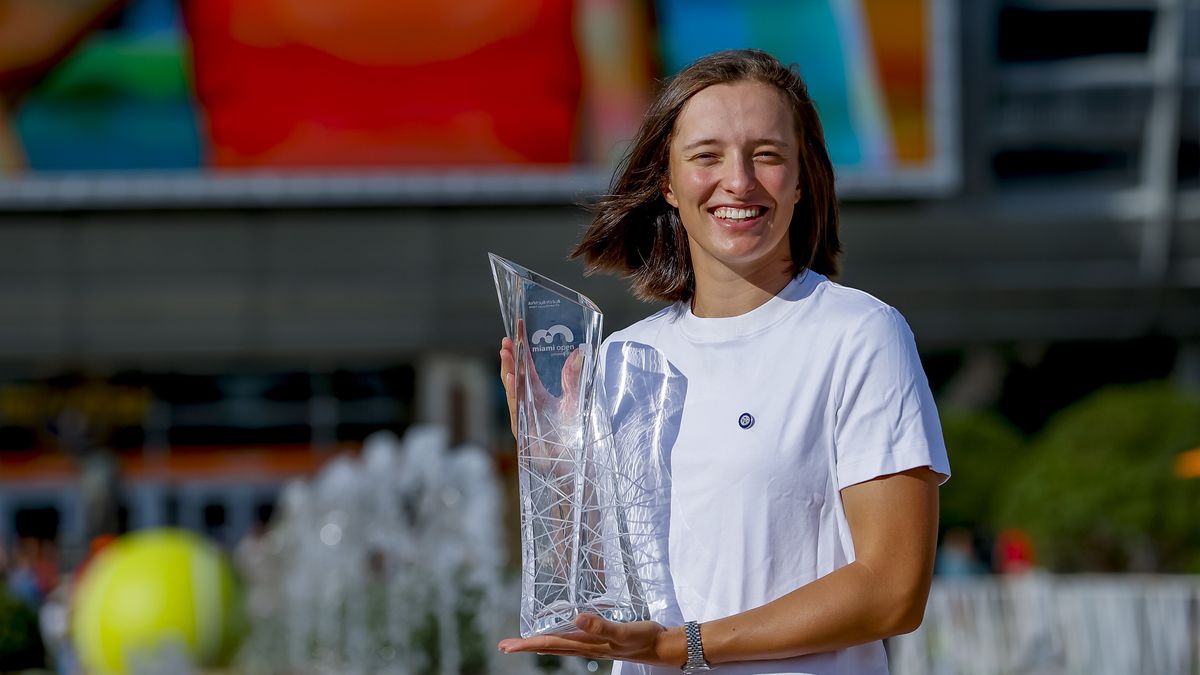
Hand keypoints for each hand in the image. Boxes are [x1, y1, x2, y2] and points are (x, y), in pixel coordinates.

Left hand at [497, 614, 683, 666]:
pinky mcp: (599, 640)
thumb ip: (601, 625)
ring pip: (558, 646)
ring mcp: (591, 645)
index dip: (527, 644)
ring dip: (539, 643)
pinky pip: (571, 642)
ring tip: (523, 642)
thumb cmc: (642, 637)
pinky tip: (558, 636)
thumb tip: (576, 618)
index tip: (507, 646)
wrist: (661, 646)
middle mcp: (585, 647)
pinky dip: (558, 640)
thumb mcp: (622, 630)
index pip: (549, 644)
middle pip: (549, 647)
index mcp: (586, 644)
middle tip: (505, 646)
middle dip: (526, 646)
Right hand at [499, 326, 586, 442]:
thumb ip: (573, 378)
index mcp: (537, 394)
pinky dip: (513, 392)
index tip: (517, 328)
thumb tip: (579, 352)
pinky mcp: (523, 429)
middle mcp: (527, 403)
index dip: (521, 349)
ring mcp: (522, 416)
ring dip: (509, 370)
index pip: (526, 367)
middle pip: (514, 376)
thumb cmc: (574, 435)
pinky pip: (516, 407)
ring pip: (512, 390)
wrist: (574, 464)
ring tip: (507, 353)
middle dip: (510, 358)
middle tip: (508, 340)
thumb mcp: (575, 401)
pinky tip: (511, 378)